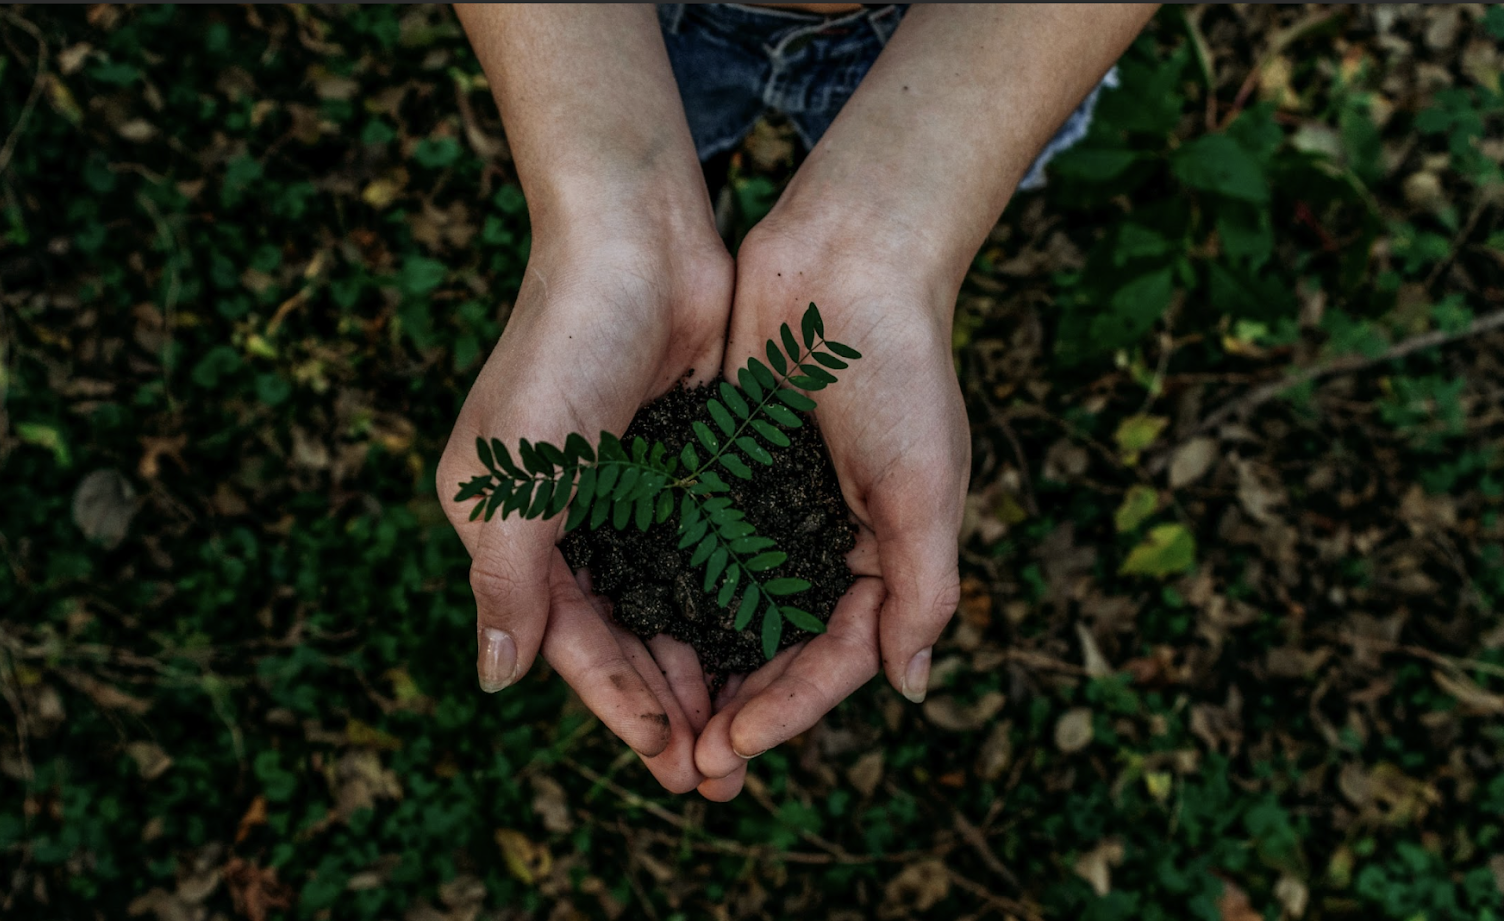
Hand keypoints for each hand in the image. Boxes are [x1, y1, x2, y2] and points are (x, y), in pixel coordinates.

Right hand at [436, 214, 731, 793]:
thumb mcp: (519, 472)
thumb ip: (507, 578)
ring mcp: (626, 493)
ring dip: (702, 666)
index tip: (670, 758)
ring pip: (667, 605)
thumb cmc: (565, 347)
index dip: (617, 702)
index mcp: (508, 525)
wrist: (637, 238)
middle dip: (666, 704)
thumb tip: (495, 680)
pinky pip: (705, 555)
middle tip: (718, 774)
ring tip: (746, 730)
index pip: (567, 638)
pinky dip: (729, 603)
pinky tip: (765, 646)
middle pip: (620, 635)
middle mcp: (564, 518)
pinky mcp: (681, 466)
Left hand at [694, 213, 970, 800]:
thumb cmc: (899, 370)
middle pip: (776, 650)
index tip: (733, 746)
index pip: (834, 658)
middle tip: (688, 766)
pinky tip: (630, 630)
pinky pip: (692, 548)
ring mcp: (770, 509)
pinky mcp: (722, 470)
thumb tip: (910, 688)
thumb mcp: (925, 487)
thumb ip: (922, 589)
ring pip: (727, 611)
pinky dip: (668, 592)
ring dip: (696, 668)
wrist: (846, 258)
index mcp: (882, 556)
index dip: (788, 710)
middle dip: (736, 709)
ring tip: (655, 723)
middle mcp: (824, 542)